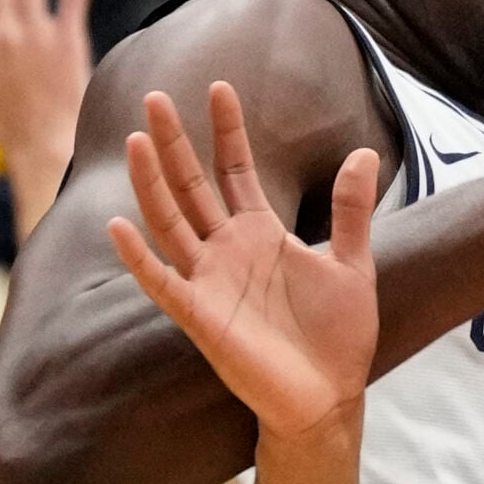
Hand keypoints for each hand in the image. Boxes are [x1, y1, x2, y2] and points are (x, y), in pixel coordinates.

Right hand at [107, 82, 379, 441]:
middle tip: (156, 96)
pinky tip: (119, 226)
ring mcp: (210, 282)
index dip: (226, 131)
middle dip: (175, 143)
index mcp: (261, 234)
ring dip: (152, 184)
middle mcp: (228, 251)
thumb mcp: (355, 263)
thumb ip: (352, 210)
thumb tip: (363, 154)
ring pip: (170, 223)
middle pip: (192, 186)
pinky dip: (140, 258)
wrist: (330, 397)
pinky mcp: (201, 318)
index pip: (235, 170)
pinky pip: (162, 283)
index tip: (218, 87)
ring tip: (136, 139)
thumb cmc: (338, 336)